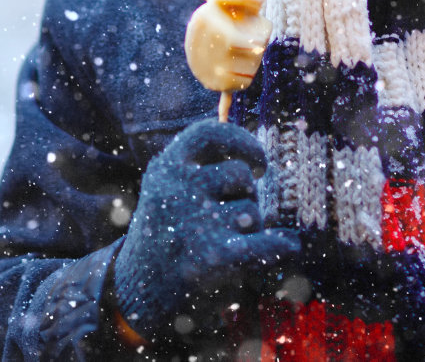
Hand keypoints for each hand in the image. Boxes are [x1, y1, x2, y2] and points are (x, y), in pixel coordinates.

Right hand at [111, 119, 299, 345]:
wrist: (136, 290)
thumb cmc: (164, 234)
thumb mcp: (166, 189)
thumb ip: (201, 169)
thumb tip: (257, 162)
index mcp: (166, 167)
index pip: (211, 134)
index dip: (241, 141)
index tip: (256, 162)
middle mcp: (178, 188)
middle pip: (240, 174)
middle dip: (247, 193)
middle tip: (233, 215)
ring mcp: (194, 221)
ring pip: (251, 211)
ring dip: (252, 226)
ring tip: (230, 240)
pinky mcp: (211, 256)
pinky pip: (261, 244)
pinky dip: (279, 246)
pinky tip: (288, 246)